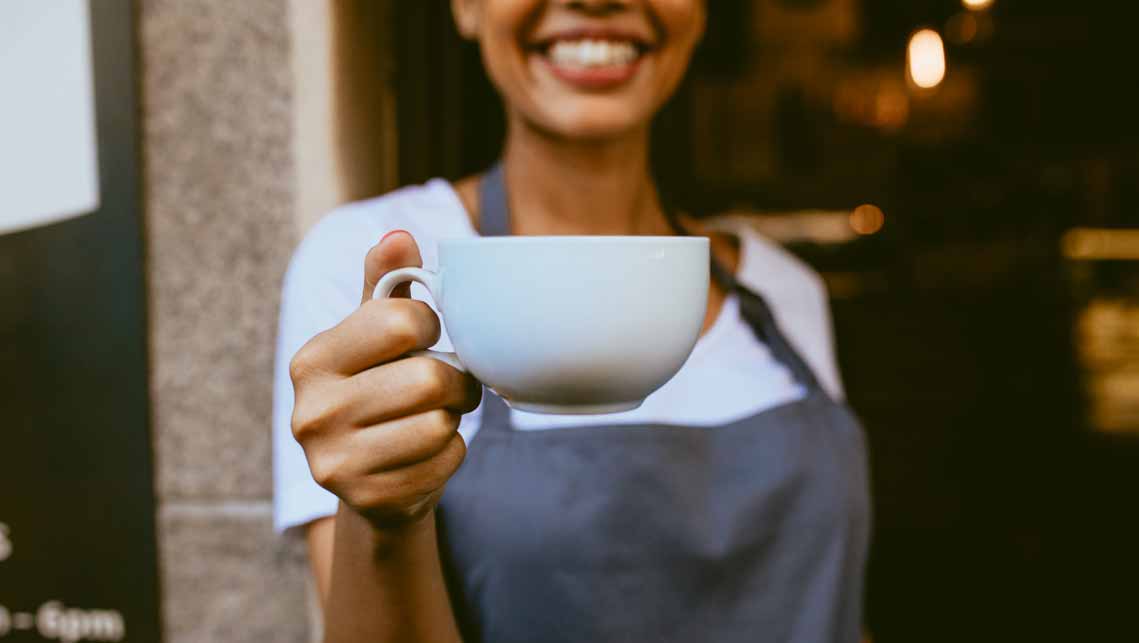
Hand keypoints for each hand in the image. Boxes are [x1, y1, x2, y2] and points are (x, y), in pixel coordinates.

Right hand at [289, 231, 481, 529]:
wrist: (374, 481)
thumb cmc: (380, 390)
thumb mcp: (375, 335)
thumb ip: (386, 284)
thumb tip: (397, 236)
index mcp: (312, 361)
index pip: (400, 321)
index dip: (429, 326)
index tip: (424, 337)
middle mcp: (311, 413)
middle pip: (426, 379)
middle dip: (453, 379)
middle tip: (447, 385)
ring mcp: (335, 463)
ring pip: (439, 423)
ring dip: (453, 418)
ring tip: (435, 416)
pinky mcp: (368, 500)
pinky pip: (445, 461)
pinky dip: (451, 454)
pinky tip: (427, 453)